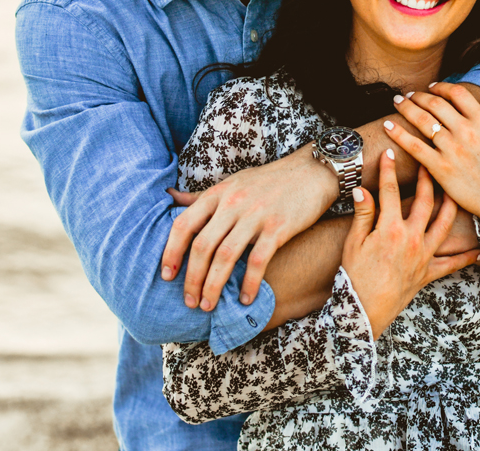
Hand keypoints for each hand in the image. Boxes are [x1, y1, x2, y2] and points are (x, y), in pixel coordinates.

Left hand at [160, 145, 338, 310]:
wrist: (311, 172)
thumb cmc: (269, 181)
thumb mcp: (232, 183)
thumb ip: (201, 195)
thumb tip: (170, 197)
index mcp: (217, 194)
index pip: (183, 225)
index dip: (170, 252)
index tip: (167, 276)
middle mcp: (232, 203)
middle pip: (202, 246)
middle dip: (192, 279)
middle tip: (190, 302)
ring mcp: (255, 215)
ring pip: (225, 256)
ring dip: (214, 286)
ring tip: (209, 306)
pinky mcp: (278, 227)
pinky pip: (258, 261)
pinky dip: (248, 284)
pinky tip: (245, 299)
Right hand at [342, 152, 478, 337]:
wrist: (364, 310)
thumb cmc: (355, 276)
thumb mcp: (354, 243)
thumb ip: (362, 215)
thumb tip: (361, 189)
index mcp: (390, 229)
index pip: (390, 191)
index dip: (388, 170)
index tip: (390, 153)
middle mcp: (411, 239)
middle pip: (424, 202)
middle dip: (428, 178)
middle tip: (430, 160)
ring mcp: (423, 256)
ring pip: (444, 225)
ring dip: (451, 205)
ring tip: (457, 189)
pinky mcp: (428, 273)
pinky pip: (452, 263)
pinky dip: (467, 255)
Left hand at [384, 83, 479, 250]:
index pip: (457, 94)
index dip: (441, 87)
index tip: (431, 87)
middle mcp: (466, 132)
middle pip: (435, 103)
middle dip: (418, 96)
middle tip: (408, 94)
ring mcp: (452, 149)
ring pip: (422, 120)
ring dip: (406, 107)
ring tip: (397, 103)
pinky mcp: (440, 168)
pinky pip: (415, 146)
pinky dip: (399, 134)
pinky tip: (388, 126)